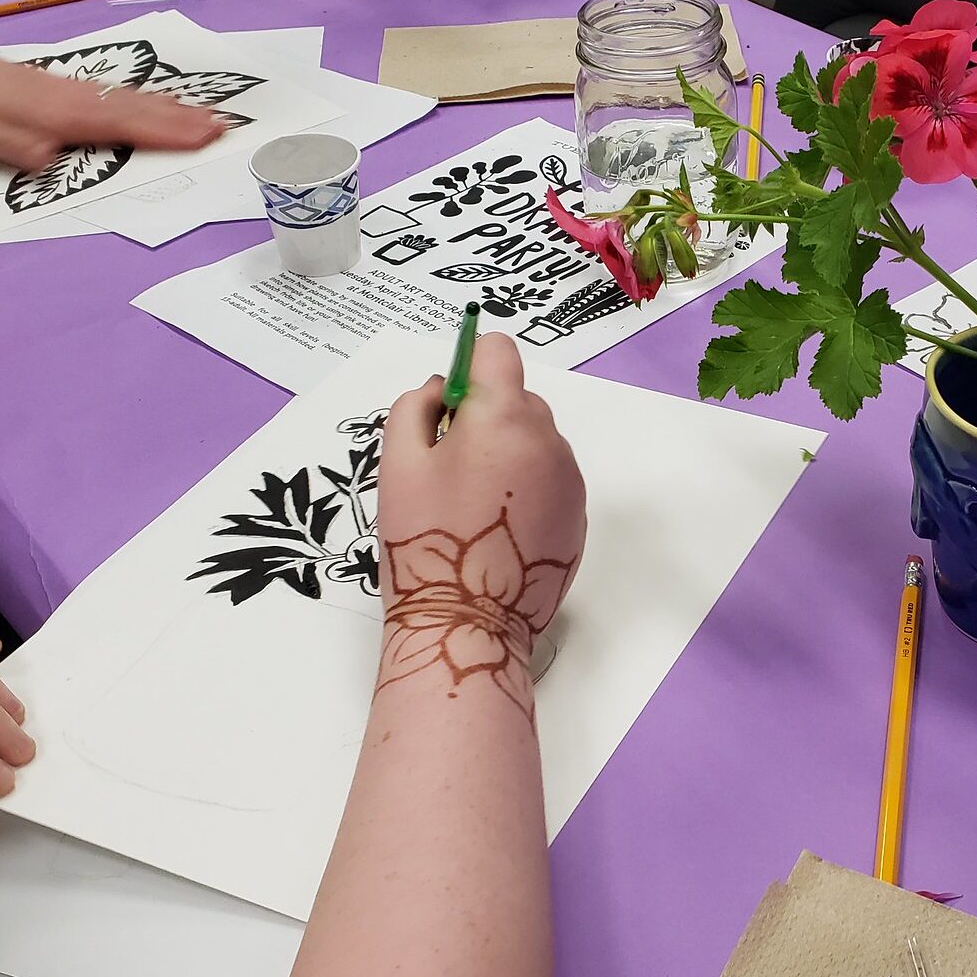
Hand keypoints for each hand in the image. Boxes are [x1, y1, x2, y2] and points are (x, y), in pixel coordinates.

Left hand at [0, 26, 224, 171]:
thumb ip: (28, 152)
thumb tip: (61, 160)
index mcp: (59, 115)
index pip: (126, 126)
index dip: (170, 133)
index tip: (210, 135)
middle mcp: (68, 97)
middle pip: (136, 109)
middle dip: (182, 118)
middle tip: (224, 125)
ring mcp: (60, 89)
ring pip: (124, 99)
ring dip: (166, 108)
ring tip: (201, 112)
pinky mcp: (47, 86)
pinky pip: (107, 95)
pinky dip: (137, 100)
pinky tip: (143, 100)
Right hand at [374, 334, 586, 713]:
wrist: (468, 625)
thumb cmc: (425, 542)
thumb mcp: (397, 465)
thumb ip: (414, 408)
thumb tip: (439, 388)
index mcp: (503, 417)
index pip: (498, 351)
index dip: (469, 365)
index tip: (449, 399)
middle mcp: (548, 440)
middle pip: (518, 398)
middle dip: (484, 417)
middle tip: (448, 466)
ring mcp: (570, 480)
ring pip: (535, 441)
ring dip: (507, 453)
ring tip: (471, 505)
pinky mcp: (578, 516)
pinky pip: (550, 479)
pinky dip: (526, 488)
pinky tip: (495, 528)